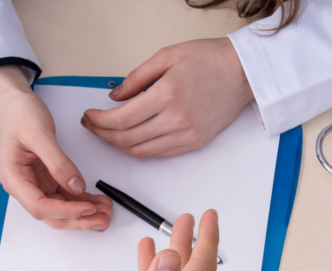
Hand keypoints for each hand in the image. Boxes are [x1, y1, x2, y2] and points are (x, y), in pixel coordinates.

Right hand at [0, 65, 112, 229]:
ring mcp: (37, 184)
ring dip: (84, 213)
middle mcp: (24, 187)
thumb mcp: (39, 134)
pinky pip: (66, 196)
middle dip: (78, 219)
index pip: (40, 207)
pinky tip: (99, 202)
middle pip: (51, 215)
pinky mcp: (48, 179)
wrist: (15, 103)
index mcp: (14, 178)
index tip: (87, 208)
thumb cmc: (20, 114)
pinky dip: (83, 201)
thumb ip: (58, 163)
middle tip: (102, 219)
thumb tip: (76, 187)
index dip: (65, 211)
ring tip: (106, 212)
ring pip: (61, 209)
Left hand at [82, 38, 252, 158]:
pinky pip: (159, 154)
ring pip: (141, 151)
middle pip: (126, 140)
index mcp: (167, 95)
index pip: (120, 119)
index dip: (98, 121)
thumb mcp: (166, 55)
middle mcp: (176, 120)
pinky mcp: (194, 142)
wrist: (242, 73)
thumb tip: (115, 97)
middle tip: (92, 125)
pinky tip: (132, 138)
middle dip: (103, 135)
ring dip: (119, 145)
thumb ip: (136, 77)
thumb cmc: (209, 59)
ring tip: (108, 133)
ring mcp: (186, 135)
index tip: (89, 116)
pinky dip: (140, 149)